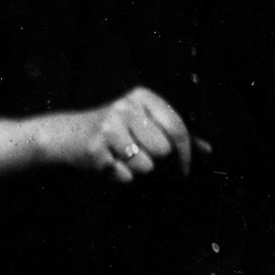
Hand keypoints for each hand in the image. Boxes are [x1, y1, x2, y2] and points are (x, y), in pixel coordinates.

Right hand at [39, 85, 206, 183]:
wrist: (65, 136)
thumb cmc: (114, 131)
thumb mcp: (143, 122)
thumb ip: (175, 134)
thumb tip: (208, 150)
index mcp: (142, 97)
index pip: (176, 127)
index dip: (186, 153)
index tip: (185, 170)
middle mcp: (126, 107)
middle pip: (163, 150)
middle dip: (155, 160)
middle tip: (139, 155)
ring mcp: (109, 127)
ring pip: (146, 166)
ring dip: (136, 170)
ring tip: (121, 158)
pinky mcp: (96, 150)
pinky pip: (124, 177)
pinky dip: (119, 177)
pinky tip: (108, 164)